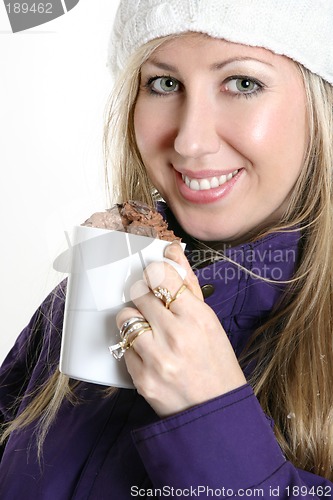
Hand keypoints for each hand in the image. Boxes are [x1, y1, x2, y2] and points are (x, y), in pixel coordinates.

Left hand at [116, 241, 245, 416]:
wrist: (215, 411)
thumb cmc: (216, 362)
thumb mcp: (210, 321)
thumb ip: (188, 285)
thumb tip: (171, 251)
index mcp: (197, 317)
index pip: (160, 275)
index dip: (154, 274)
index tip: (155, 279)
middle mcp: (175, 336)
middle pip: (138, 293)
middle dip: (144, 297)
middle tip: (154, 308)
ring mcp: (155, 359)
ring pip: (125, 317)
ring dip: (134, 319)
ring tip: (148, 330)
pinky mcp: (141, 378)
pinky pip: (124, 346)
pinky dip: (133, 347)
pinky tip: (149, 354)